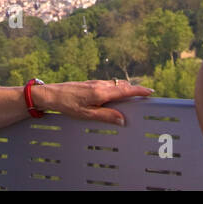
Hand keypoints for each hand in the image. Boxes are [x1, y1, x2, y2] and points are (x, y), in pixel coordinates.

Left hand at [33, 79, 153, 124]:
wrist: (52, 94)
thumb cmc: (68, 105)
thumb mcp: (87, 114)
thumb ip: (106, 116)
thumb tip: (123, 120)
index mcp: (101, 92)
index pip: (125, 90)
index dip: (138, 91)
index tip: (150, 92)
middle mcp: (100, 85)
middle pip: (122, 86)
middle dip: (135, 89)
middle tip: (146, 94)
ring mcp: (95, 83)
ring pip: (115, 84)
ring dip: (126, 88)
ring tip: (134, 94)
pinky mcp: (90, 83)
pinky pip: (108, 84)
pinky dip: (116, 87)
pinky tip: (116, 93)